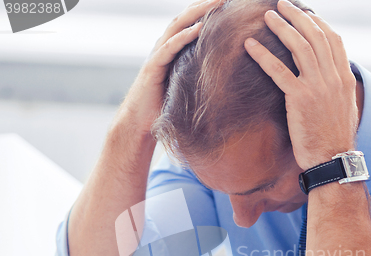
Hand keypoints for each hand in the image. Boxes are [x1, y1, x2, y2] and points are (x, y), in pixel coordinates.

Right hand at [118, 0, 223, 132]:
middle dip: (204, 6)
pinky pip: (170, 47)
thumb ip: (197, 79)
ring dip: (197, 13)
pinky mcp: (154, 67)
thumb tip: (222, 84)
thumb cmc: (163, 109)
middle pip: (184, 19)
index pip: (189, 25)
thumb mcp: (185, 89)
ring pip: (177, 26)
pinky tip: (200, 28)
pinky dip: (185, 36)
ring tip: (216, 4)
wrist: (139, 124)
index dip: (204, 13)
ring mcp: (158, 56)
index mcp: (172, 52)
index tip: (226, 6)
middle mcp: (164, 49)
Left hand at [244, 0, 357, 170]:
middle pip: (315, 36)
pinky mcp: (300, 98)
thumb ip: (338, 89)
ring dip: (281, 27)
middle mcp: (333, 77)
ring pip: (298, 47)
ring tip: (267, 16)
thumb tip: (330, 79)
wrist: (333, 158)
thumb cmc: (335, 139)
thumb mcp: (344, 108)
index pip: (333, 40)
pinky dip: (263, 55)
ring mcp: (317, 86)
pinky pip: (278, 71)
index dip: (317, 23)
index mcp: (345, 78)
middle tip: (281, 4)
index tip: (305, 14)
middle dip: (297, 16)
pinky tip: (250, 45)